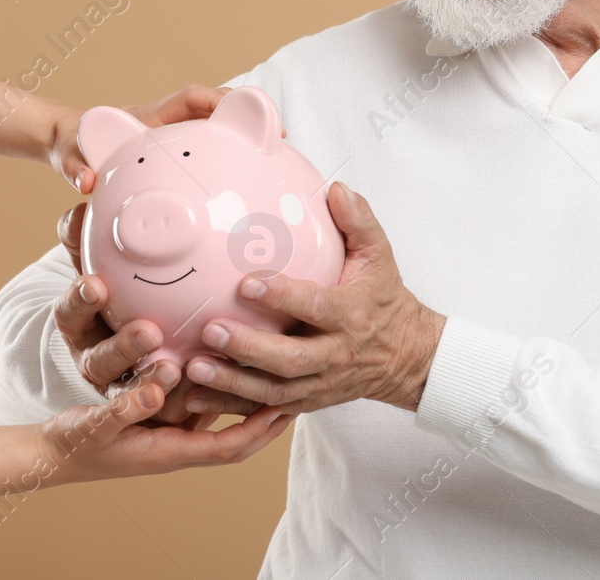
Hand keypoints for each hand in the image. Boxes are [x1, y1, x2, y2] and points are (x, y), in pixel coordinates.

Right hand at [35, 381, 292, 484]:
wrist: (51, 452)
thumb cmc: (73, 442)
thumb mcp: (95, 424)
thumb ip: (123, 410)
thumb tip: (156, 391)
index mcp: (171, 452)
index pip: (230, 446)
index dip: (261, 429)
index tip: (289, 406)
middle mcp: (179, 446)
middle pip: (237, 438)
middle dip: (269, 419)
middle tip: (300, 389)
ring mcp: (172, 436)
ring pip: (223, 424)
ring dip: (250, 406)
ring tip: (277, 376)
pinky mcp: (162, 423)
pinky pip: (204, 412)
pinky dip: (224, 396)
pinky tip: (231, 371)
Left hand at [48, 83, 285, 193]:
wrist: (68, 144)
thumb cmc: (71, 145)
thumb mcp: (68, 154)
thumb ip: (75, 165)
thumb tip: (85, 181)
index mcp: (151, 116)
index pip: (192, 98)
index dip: (219, 101)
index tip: (246, 110)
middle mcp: (169, 123)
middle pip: (217, 111)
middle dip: (249, 120)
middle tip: (280, 140)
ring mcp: (176, 140)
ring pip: (217, 135)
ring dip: (246, 145)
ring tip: (277, 168)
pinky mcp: (177, 159)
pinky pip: (209, 158)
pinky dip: (230, 168)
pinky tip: (247, 195)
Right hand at [53, 203, 259, 425]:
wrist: (148, 336)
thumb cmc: (133, 282)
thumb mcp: (120, 253)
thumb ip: (108, 223)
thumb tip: (92, 176)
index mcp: (84, 318)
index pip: (73, 306)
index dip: (80, 296)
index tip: (97, 283)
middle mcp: (98, 354)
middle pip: (97, 358)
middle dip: (120, 347)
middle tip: (148, 332)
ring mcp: (122, 385)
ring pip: (128, 389)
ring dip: (148, 380)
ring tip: (173, 369)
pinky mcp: (151, 408)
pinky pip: (163, 411)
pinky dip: (178, 403)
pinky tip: (206, 394)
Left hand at [184, 181, 445, 414]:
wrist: (405, 356)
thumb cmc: (384, 299)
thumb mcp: (380, 256)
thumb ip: (359, 221)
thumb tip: (336, 189)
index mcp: (352, 315)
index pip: (316, 307)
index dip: (283, 297)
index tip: (247, 282)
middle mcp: (335, 354)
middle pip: (290, 359)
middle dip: (248, 347)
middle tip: (211, 329)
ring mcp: (320, 383)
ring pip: (273, 391)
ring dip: (232, 383)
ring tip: (193, 368)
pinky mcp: (306, 402)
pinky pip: (266, 410)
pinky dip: (231, 408)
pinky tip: (195, 397)